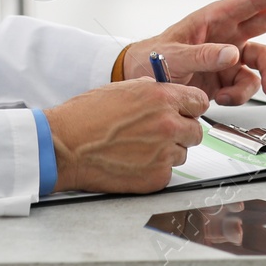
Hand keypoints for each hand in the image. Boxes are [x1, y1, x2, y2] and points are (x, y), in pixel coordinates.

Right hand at [44, 78, 208, 193]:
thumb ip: (153, 91)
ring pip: (182, 153)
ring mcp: (163, 153)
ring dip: (167, 151)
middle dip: (182, 131)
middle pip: (196, 131)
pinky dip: (155, 169)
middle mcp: (167, 124)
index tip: (185, 112)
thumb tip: (168, 96)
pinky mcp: (156, 177)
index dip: (190, 107)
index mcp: (161, 98)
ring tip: (139, 148)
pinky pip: (168, 172)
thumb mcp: (122, 88)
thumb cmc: (86, 116)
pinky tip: (134, 162)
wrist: (65, 146)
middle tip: (161, 133)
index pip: (200, 101)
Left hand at [122, 0, 265, 104]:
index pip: (250, 1)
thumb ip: (201, 56)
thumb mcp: (170, 57)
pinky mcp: (229, 79)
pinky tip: (222, 100)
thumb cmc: (150, 60)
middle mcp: (227, 34)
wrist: (140, 84)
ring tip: (265, 91)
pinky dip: (240, 97)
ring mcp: (230, 57)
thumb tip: (232, 55)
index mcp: (213, 18)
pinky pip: (248, 86)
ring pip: (263, 62)